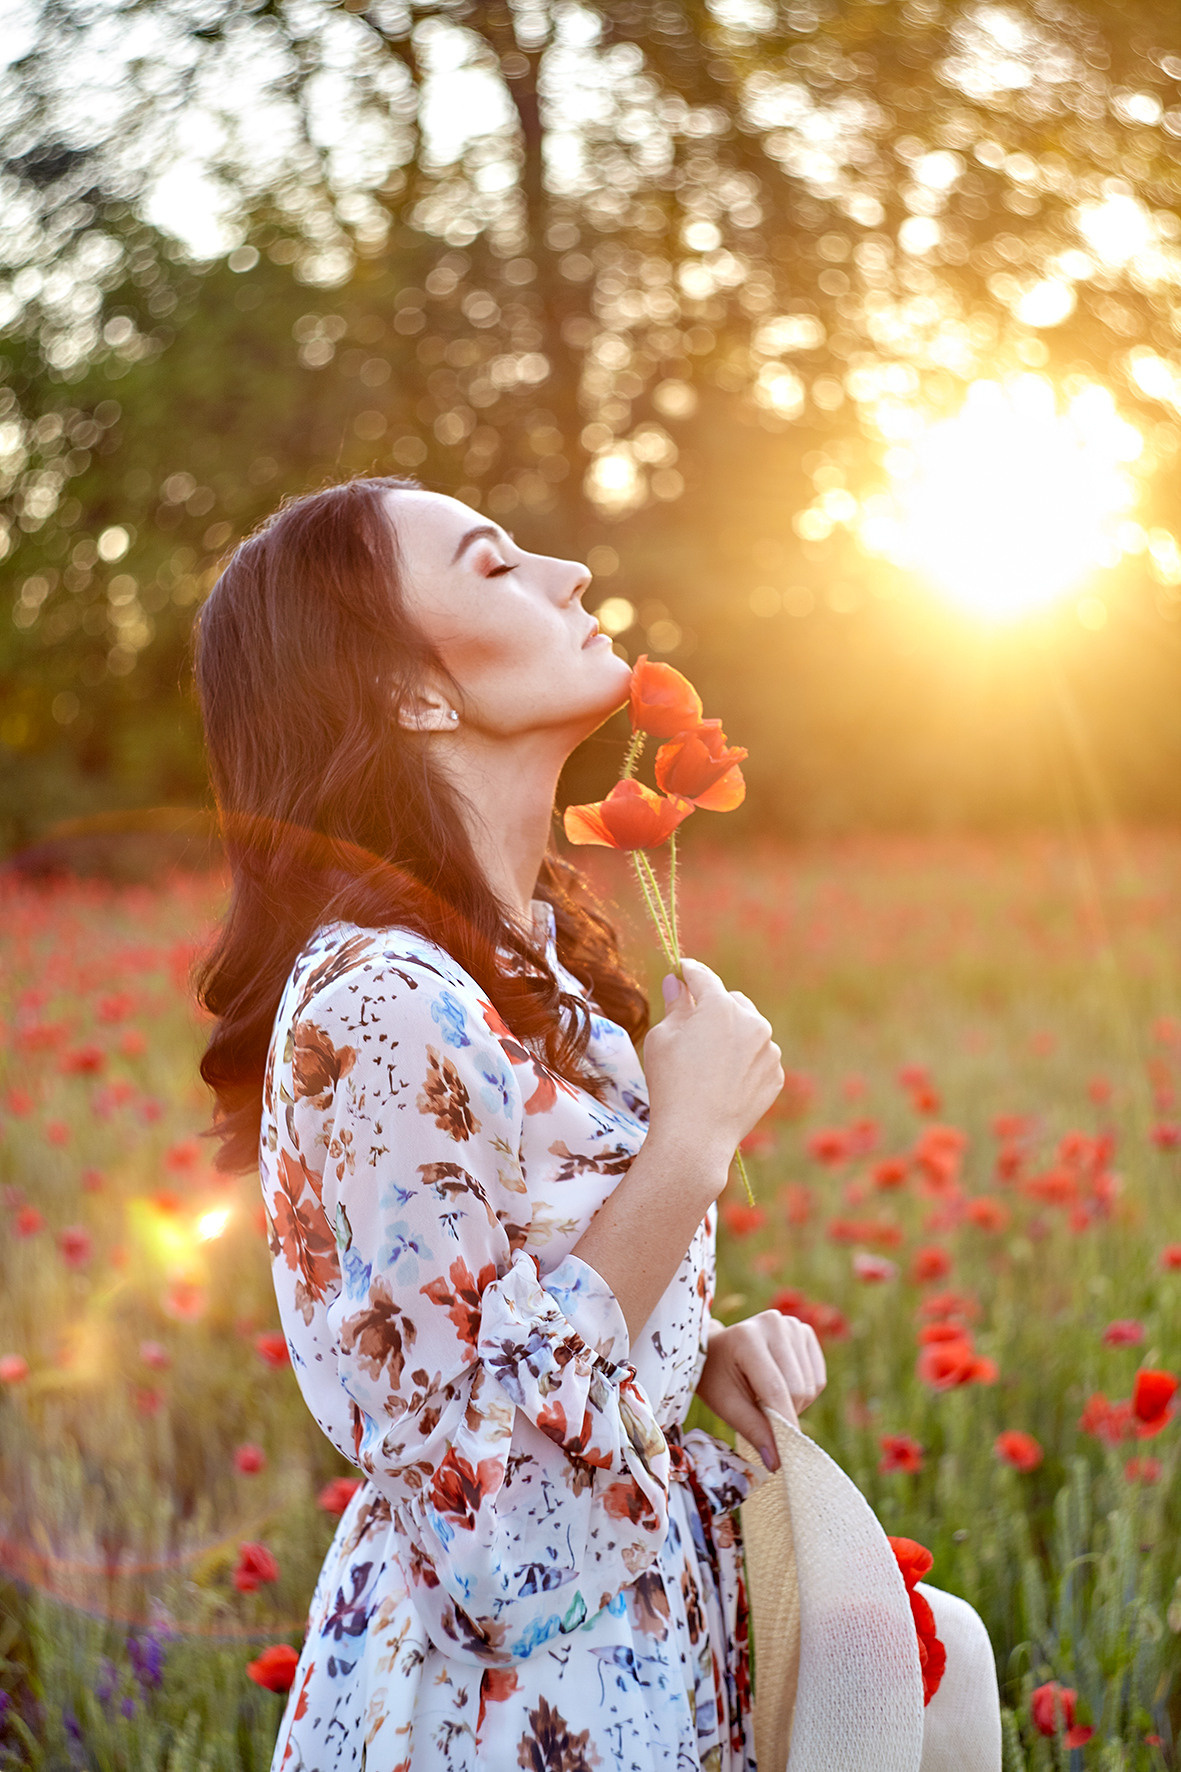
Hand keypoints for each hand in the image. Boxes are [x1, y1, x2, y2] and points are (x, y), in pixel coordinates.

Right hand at [642, 957, 782, 1192]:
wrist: (697, 1136)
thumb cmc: (672, 1083)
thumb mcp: (662, 1038)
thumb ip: (674, 1005)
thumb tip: (676, 982)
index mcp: (721, 1006)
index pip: (703, 977)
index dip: (688, 971)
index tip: (681, 969)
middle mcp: (753, 1022)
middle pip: (731, 1001)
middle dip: (714, 1007)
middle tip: (693, 1026)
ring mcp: (768, 1050)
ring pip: (749, 1029)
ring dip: (733, 1035)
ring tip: (709, 1062)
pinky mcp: (775, 1075)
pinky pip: (759, 1057)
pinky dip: (744, 1061)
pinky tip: (724, 1081)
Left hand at [695, 1311, 825, 1471]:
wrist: (718, 1350)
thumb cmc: (717, 1378)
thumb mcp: (726, 1405)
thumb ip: (753, 1430)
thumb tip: (778, 1464)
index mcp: (748, 1337)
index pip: (775, 1389)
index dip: (782, 1424)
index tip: (784, 1457)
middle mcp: (774, 1324)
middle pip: (797, 1389)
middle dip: (784, 1414)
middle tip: (761, 1414)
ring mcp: (792, 1325)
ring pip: (811, 1386)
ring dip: (794, 1404)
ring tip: (766, 1397)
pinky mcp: (806, 1332)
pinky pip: (818, 1378)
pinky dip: (804, 1392)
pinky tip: (782, 1385)